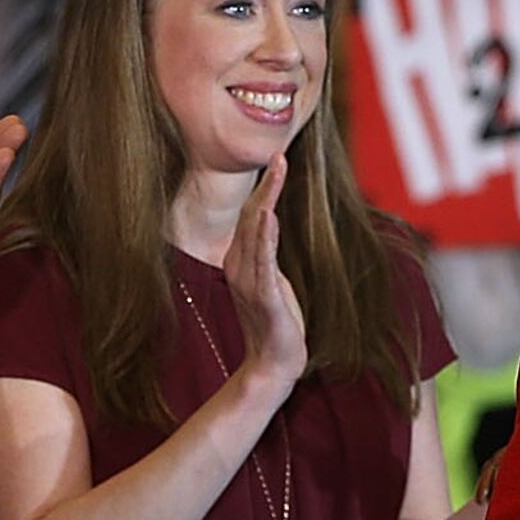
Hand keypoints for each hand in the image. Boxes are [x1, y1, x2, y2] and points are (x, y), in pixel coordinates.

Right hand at [224, 157, 307, 395]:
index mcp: (241, 261)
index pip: (254, 216)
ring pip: (257, 235)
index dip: (266, 188)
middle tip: (279, 155)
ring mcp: (251, 283)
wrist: (272, 364)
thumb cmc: (274, 322)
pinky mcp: (265, 300)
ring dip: (267, 203)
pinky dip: (265, 240)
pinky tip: (269, 218)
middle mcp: (240, 268)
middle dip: (268, 186)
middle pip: (254, 218)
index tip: (277, 158)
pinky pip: (264, 265)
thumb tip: (267, 224)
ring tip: (275, 176)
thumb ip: (265, 253)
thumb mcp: (270, 280)